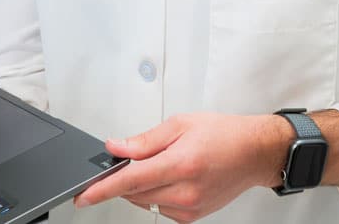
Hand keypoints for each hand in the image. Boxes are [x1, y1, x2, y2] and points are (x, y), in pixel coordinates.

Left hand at [73, 113, 290, 221]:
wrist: (254, 153)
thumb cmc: (224, 134)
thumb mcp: (181, 124)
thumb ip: (144, 140)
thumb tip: (116, 148)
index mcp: (181, 163)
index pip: (131, 181)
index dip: (102, 189)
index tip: (83, 196)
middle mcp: (186, 191)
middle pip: (135, 193)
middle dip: (124, 179)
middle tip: (131, 159)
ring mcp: (190, 208)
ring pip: (145, 202)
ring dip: (141, 186)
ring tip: (164, 164)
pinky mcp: (192, 217)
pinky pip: (160, 209)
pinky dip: (156, 195)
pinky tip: (171, 178)